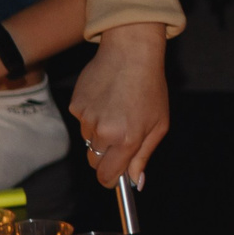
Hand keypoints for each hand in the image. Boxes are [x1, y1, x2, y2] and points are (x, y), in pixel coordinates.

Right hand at [69, 22, 167, 187]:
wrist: (131, 53)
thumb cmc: (150, 87)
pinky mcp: (75, 105)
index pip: (107, 176)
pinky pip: (81, 121)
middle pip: (94, 161)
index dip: (110, 180)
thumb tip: (136, 182)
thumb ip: (144, 156)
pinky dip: (91, 115)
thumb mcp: (158, 124)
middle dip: (105, 156)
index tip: (113, 178)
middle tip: (120, 137)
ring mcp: (87, 118)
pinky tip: (105, 99)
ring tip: (116, 110)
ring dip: (99, 133)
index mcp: (126, 140)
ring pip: (88, 140)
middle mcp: (103, 132)